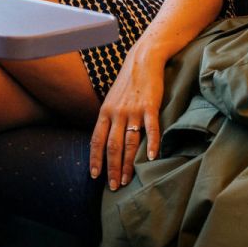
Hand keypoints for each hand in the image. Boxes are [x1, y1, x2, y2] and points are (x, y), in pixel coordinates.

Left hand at [89, 44, 163, 190]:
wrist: (143, 60)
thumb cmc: (128, 83)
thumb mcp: (112, 99)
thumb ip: (109, 119)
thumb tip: (105, 140)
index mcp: (105, 112)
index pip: (96, 140)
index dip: (95, 159)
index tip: (95, 176)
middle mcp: (116, 113)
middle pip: (112, 146)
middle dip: (112, 169)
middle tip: (114, 187)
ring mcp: (133, 110)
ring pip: (129, 142)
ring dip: (128, 163)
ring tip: (128, 180)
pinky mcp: (150, 106)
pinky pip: (151, 128)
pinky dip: (152, 144)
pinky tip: (153, 157)